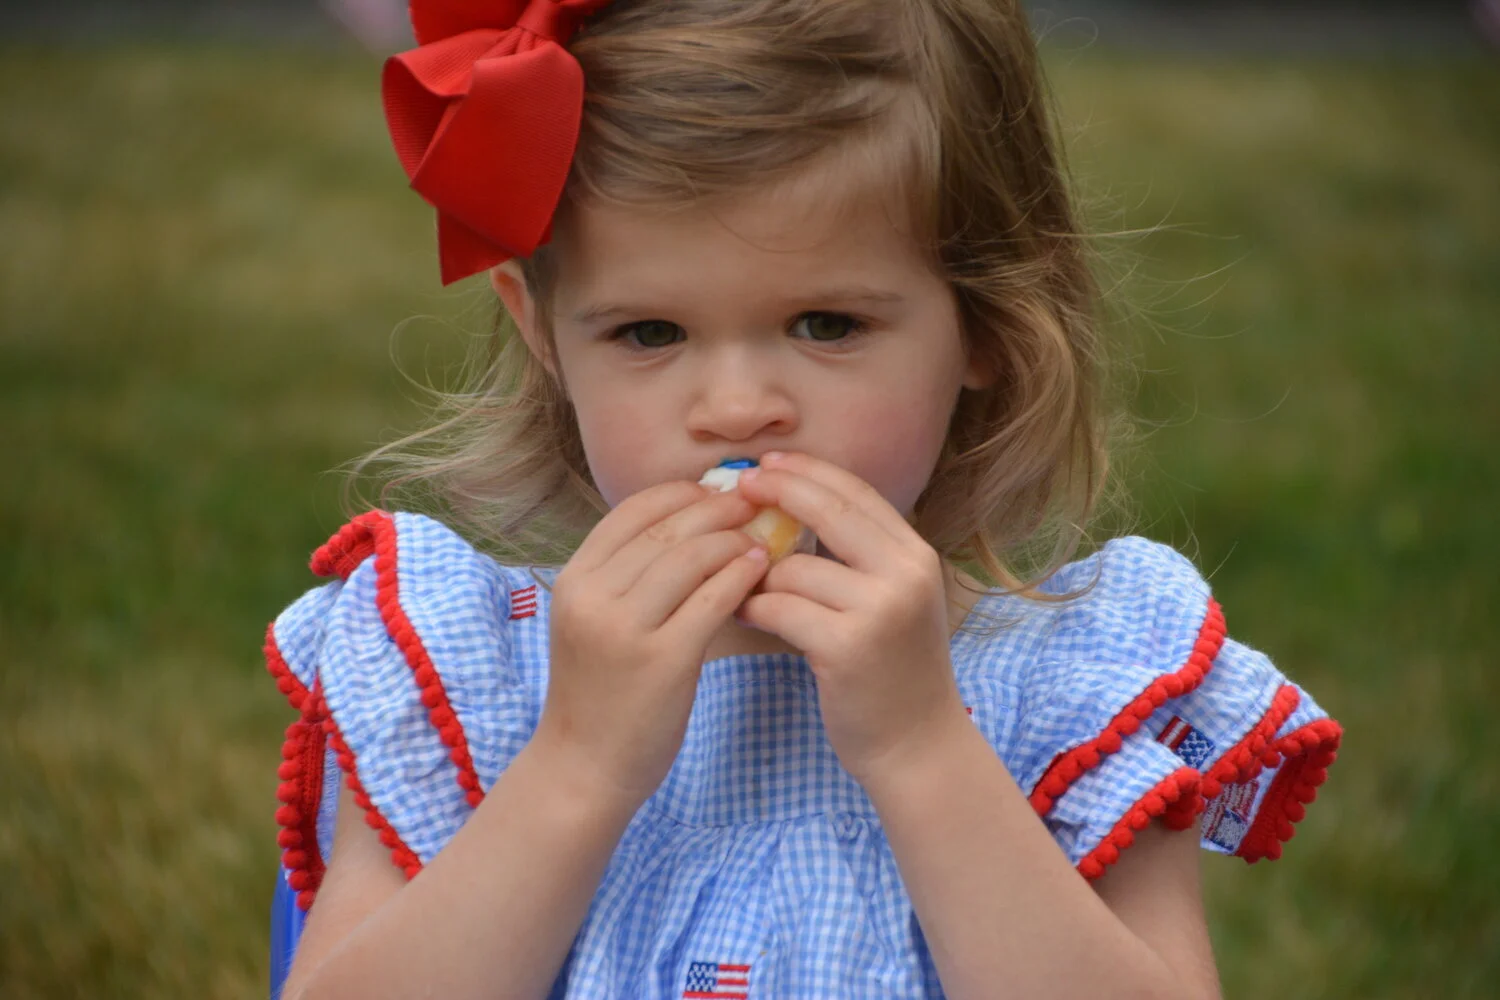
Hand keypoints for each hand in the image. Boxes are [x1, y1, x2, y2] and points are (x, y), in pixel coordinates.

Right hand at [533, 480, 769, 810]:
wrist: (585, 766)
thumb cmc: (600, 691)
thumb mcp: (594, 620)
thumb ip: (627, 575)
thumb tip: (687, 524)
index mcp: (575, 579)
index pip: (632, 511)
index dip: (681, 493)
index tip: (718, 490)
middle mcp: (593, 596)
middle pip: (667, 528)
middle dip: (716, 508)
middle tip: (755, 501)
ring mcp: (626, 628)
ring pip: (691, 557)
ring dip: (734, 539)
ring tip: (762, 535)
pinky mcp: (663, 660)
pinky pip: (712, 599)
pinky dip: (741, 576)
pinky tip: (761, 570)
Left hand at [733, 452, 970, 784]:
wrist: (917, 745)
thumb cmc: (892, 672)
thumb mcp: (894, 601)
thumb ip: (860, 557)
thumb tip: (796, 503)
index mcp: (916, 557)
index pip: (857, 493)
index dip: (809, 472)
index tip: (767, 464)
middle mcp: (905, 575)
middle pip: (830, 511)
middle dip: (779, 492)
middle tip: (738, 487)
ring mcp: (879, 610)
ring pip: (795, 566)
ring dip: (759, 576)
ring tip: (744, 590)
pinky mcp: (846, 647)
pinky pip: (780, 607)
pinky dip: (754, 609)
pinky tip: (742, 615)